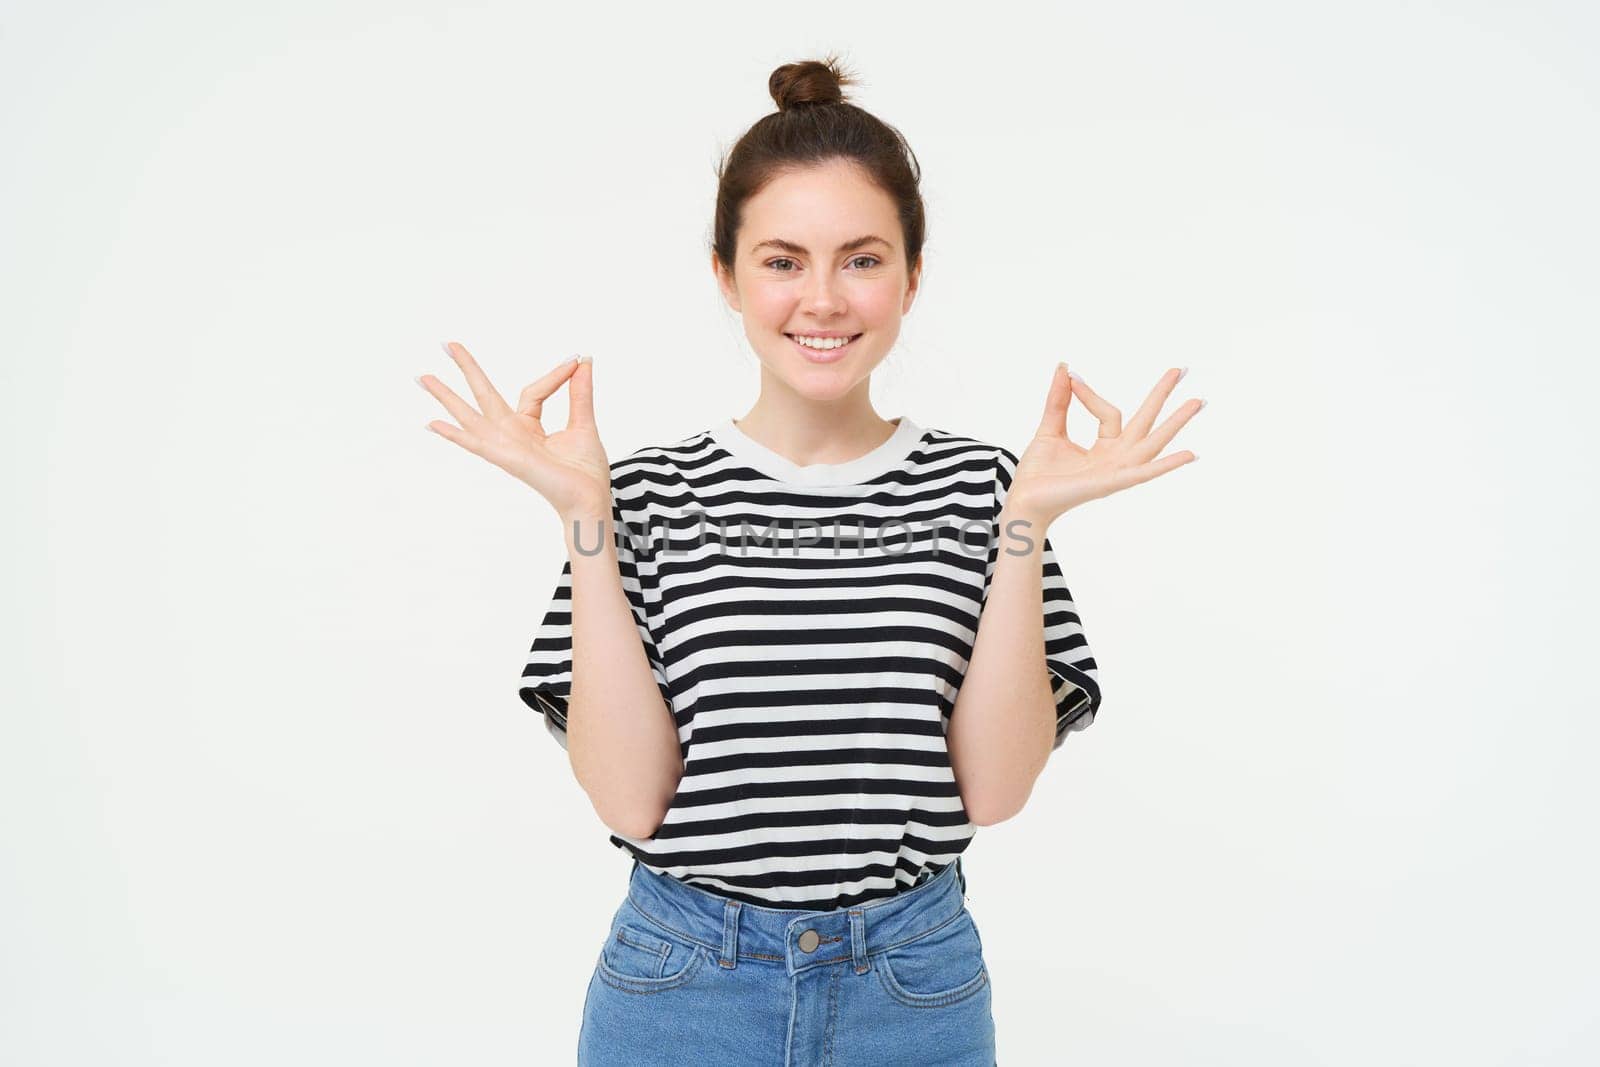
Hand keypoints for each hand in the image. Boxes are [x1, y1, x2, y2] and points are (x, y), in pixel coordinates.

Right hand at [419, 342, 611, 517]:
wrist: (591, 500)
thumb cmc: (585, 472)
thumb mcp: (583, 423)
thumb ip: (579, 393)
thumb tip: (582, 362)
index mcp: (529, 427)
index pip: (533, 390)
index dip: (555, 375)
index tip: (575, 362)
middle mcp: (512, 435)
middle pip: (484, 395)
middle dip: (467, 369)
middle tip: (447, 344)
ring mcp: (506, 447)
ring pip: (471, 415)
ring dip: (446, 397)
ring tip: (423, 377)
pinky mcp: (508, 459)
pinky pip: (477, 444)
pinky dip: (455, 434)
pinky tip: (432, 424)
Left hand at [1008, 364, 1202, 520]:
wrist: (1023, 499)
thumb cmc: (1038, 473)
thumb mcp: (1050, 429)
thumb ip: (1059, 400)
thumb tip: (1064, 368)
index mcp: (1104, 448)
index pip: (1110, 412)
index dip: (1090, 393)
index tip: (1071, 376)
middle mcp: (1116, 459)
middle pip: (1145, 423)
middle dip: (1162, 396)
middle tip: (1180, 369)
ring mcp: (1116, 472)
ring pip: (1152, 443)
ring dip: (1175, 423)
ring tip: (1197, 402)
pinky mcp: (1109, 484)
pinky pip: (1143, 473)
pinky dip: (1166, 465)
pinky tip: (1189, 455)